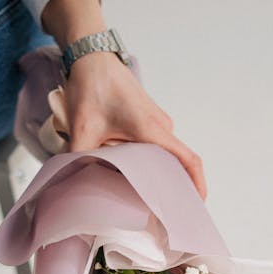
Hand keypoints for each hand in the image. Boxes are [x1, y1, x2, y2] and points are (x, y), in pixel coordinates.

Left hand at [63, 51, 206, 200]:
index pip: (188, 160)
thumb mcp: (82, 128)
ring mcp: (157, 123)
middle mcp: (161, 126)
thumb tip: (75, 186)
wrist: (91, 56)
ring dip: (158, 176)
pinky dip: (150, 164)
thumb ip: (80, 159)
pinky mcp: (149, 120)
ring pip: (164, 157)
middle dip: (173, 190)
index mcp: (151, 129)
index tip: (197, 206)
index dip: (197, 185)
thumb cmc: (92, 85)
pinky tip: (133, 177)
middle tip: (162, 217)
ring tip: (146, 201)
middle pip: (177, 164)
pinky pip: (156, 147)